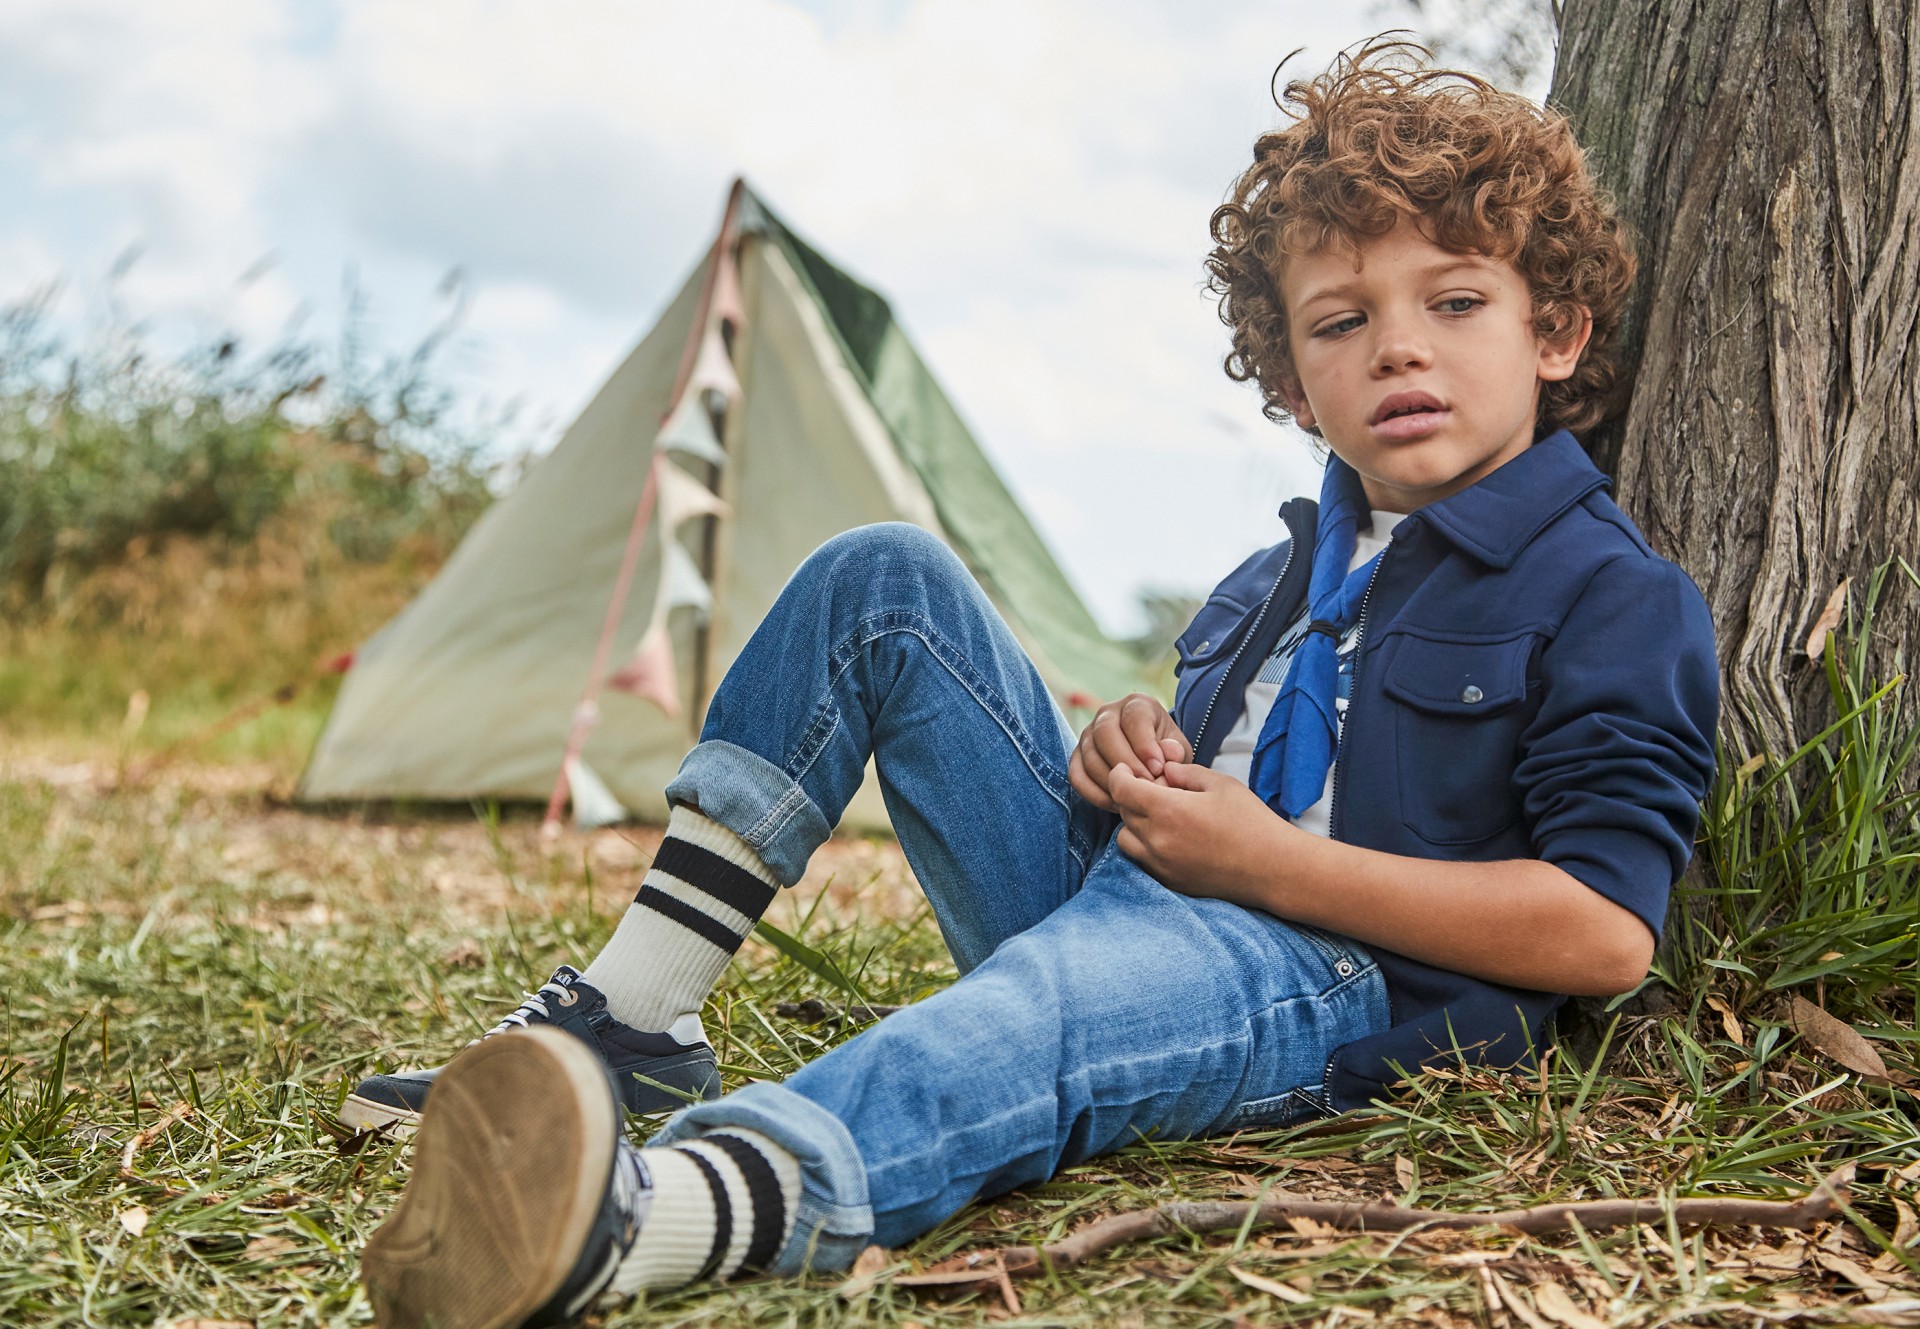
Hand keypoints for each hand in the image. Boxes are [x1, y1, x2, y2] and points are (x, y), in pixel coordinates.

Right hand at [1067, 693, 1192, 810]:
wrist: (1150, 763)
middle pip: (1105, 733)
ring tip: (1133, 798)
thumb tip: (1168, 753)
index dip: (1145, 745)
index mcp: (1137, 704)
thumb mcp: (1178, 750)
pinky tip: (1116, 804)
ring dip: (1111, 782)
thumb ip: (1176, 752)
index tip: (1158, 769)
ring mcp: (1088, 734)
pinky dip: (1094, 793)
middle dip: (1125, 763)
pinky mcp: (1077, 756)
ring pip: (1090, 756)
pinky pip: (1076, 775)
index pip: (1134, 717)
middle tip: (1144, 786)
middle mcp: (1108, 713)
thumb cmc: (1166, 754)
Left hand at [1107, 760, 1293, 906]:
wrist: (1273, 868)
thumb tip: (1164, 770)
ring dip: (1134, 825)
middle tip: (1153, 790)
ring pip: (1126, 840)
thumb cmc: (1251, 821)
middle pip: (1123, 812)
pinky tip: (1171, 839)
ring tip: (1160, 817)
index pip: (1121, 789)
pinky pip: (1142, 861)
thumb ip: (1185, 773)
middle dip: (1131, 797)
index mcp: (1168, 810)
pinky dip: (1146, 847)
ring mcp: (1161, 865)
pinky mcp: (1169, 882)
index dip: (1120, 775)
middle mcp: (1157, 840)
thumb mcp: (1221, 784)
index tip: (1127, 770)